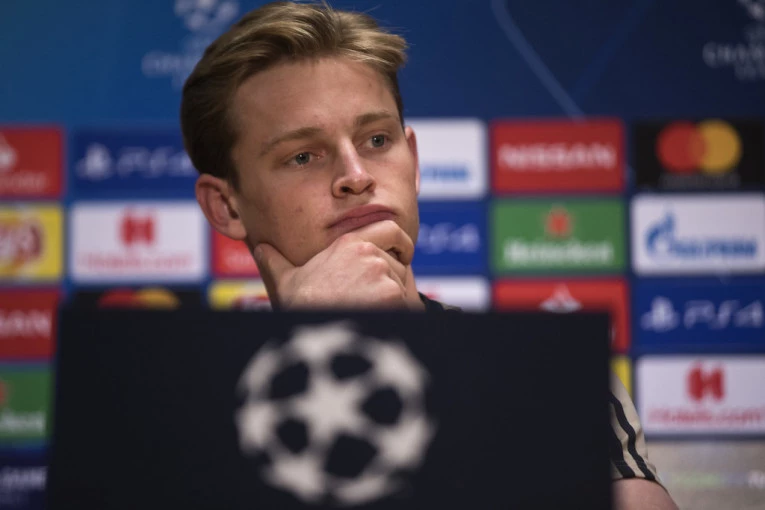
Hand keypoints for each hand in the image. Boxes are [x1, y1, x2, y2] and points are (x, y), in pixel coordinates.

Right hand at [254, 220, 419, 308]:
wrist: (309, 332)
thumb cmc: (298, 308)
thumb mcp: (285, 280)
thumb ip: (276, 262)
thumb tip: (261, 250)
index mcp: (349, 244)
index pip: (392, 229)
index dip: (401, 243)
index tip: (402, 255)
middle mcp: (369, 254)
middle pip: (399, 263)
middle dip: (395, 279)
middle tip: (380, 297)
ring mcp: (383, 274)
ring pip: (403, 285)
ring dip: (395, 299)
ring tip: (372, 312)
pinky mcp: (393, 296)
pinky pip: (407, 304)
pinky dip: (399, 314)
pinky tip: (379, 321)